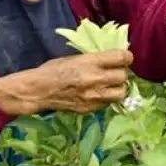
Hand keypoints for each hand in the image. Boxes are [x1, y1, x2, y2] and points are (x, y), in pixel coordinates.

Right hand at [0, 51, 132, 115]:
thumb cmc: (54, 70)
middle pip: (123, 76)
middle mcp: (95, 79)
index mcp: (90, 62)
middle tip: (115, 72)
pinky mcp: (90, 108)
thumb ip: (95, 59)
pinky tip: (99, 94)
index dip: (126, 56)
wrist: (38, 91)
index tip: (124, 57)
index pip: (121, 57)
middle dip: (121, 73)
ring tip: (111, 85)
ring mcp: (94, 96)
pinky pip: (108, 103)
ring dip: (118, 87)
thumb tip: (112, 58)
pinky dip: (107, 98)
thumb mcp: (75, 58)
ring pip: (121, 93)